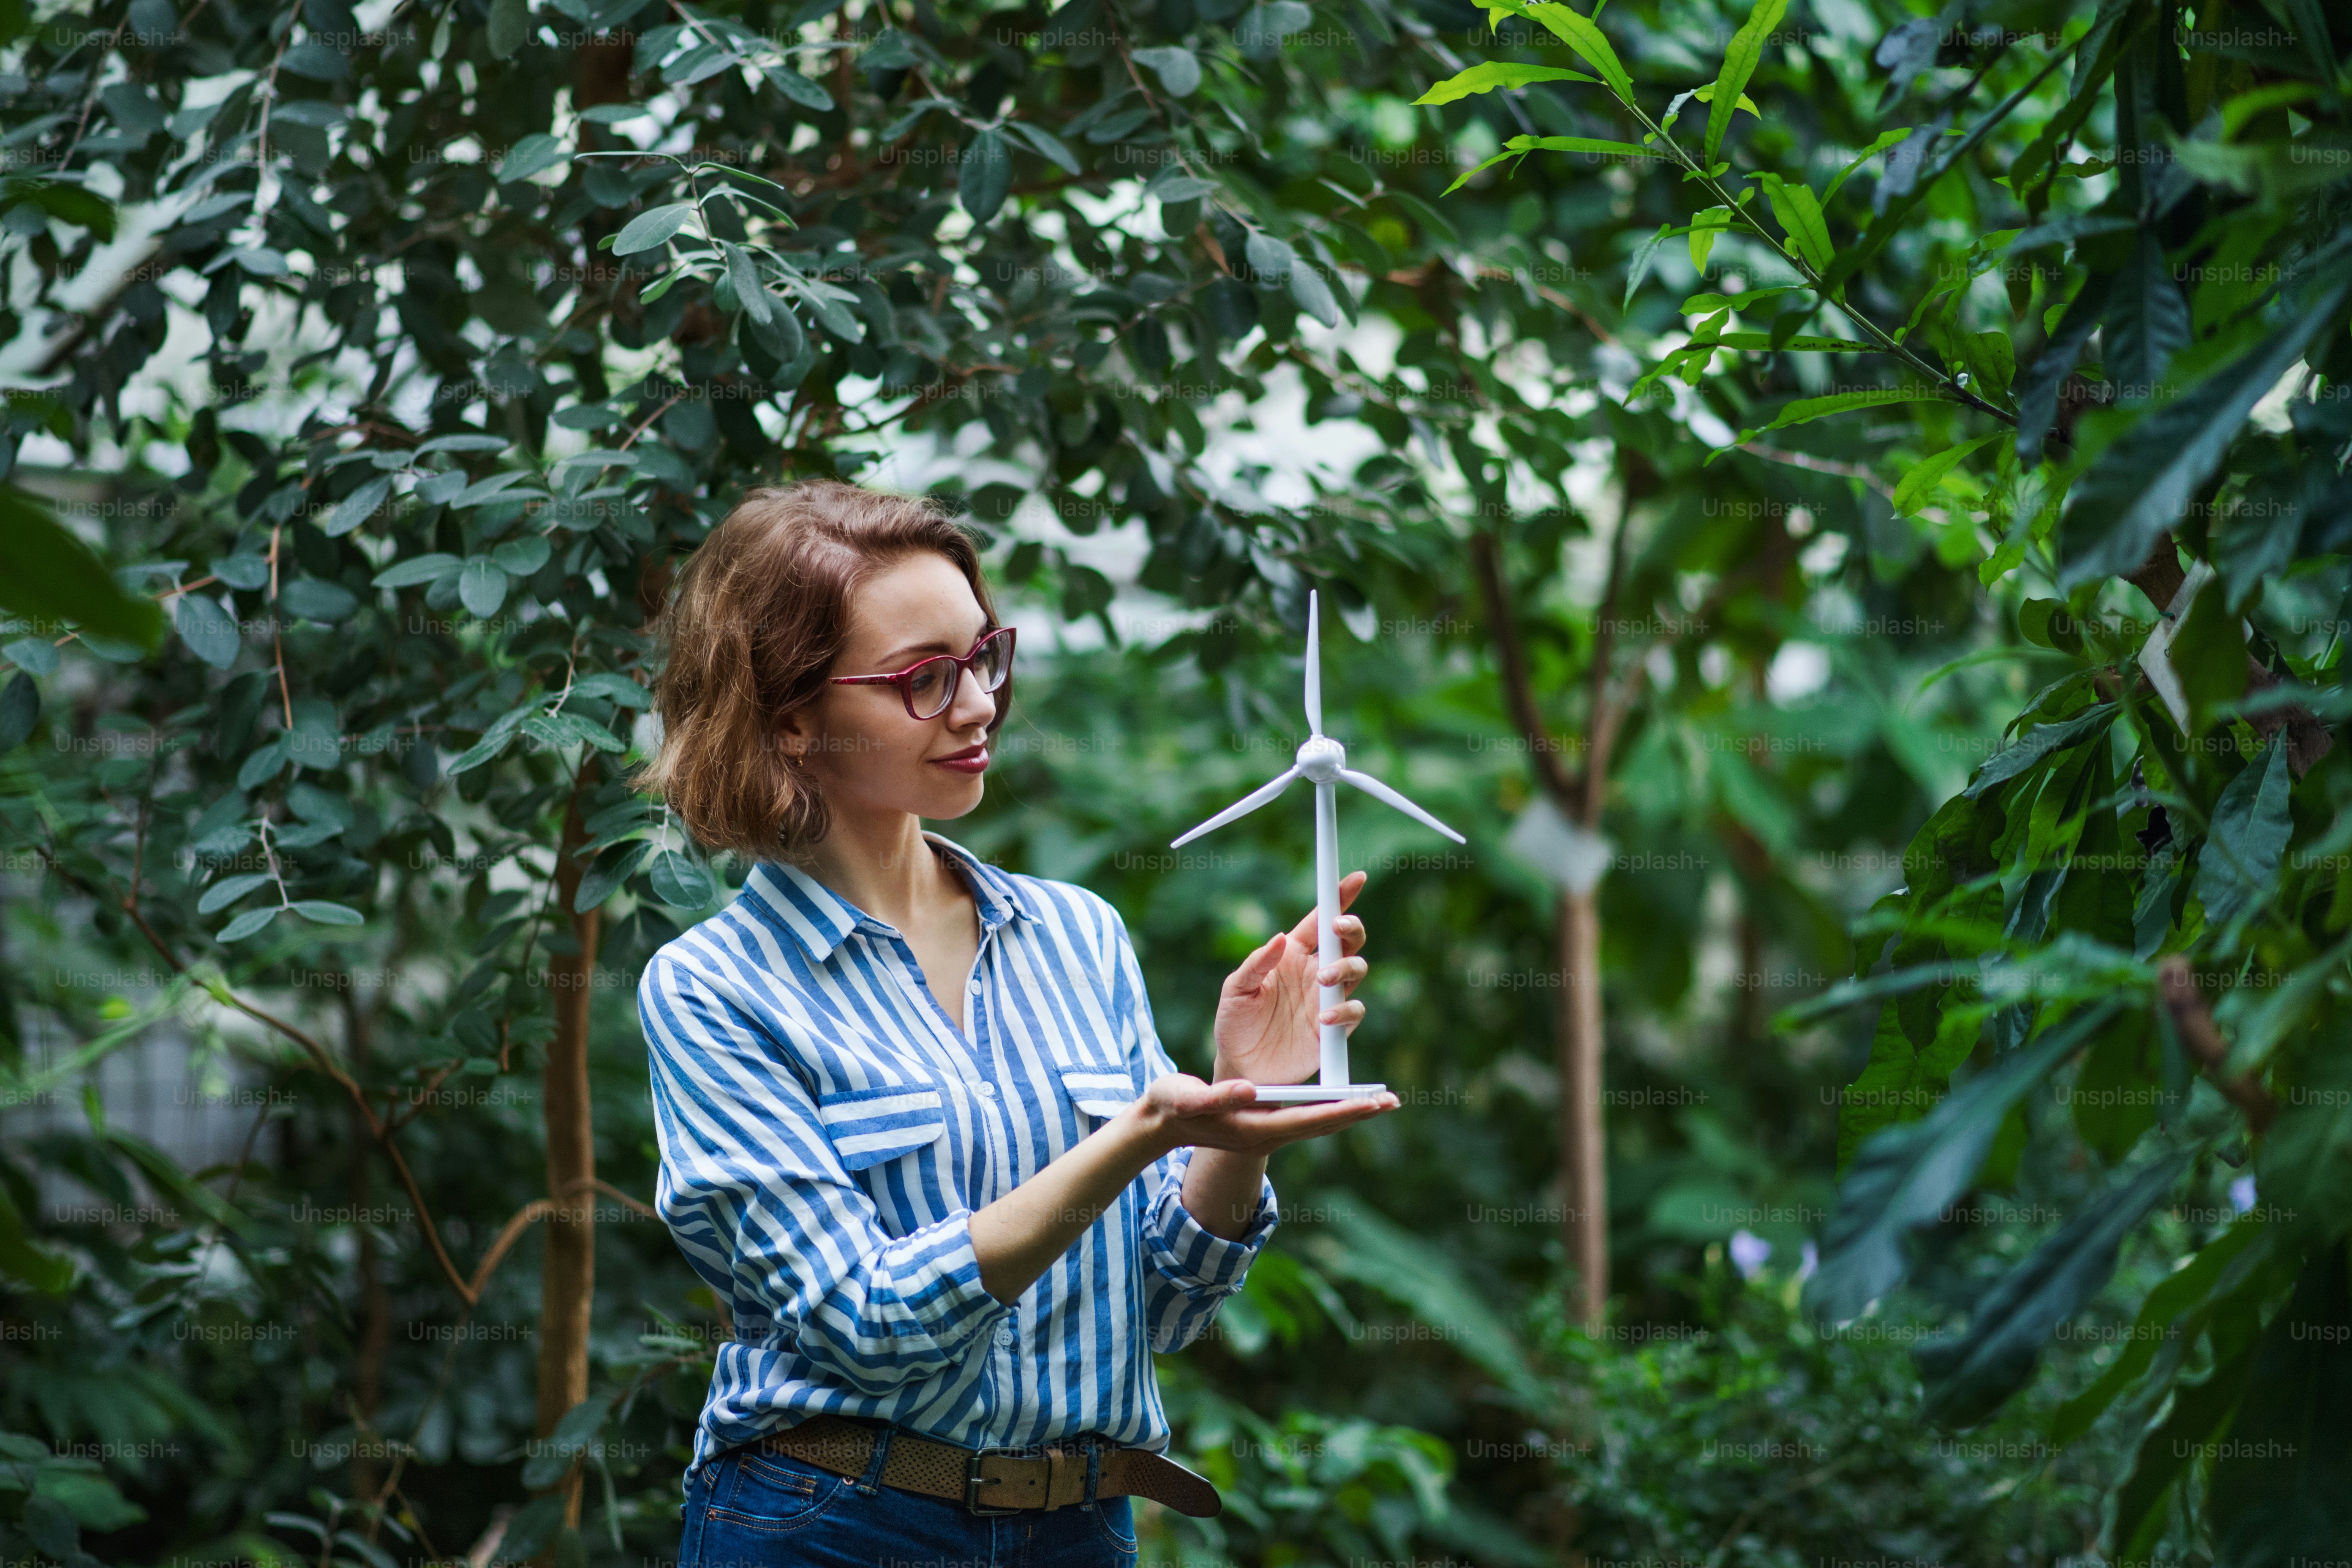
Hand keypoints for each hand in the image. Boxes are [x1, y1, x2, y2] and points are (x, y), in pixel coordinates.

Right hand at [1128, 1072, 1396, 1159]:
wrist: (1160, 1122)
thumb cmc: (1171, 1105)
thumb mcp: (1186, 1098)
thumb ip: (1215, 1097)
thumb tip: (1249, 1091)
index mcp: (1253, 1129)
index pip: (1307, 1120)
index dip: (1342, 1110)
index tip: (1372, 1101)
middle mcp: (1266, 1134)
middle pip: (1322, 1125)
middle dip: (1357, 1112)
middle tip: (1393, 1100)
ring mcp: (1267, 1132)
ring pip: (1318, 1122)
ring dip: (1349, 1111)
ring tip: (1379, 1099)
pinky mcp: (1265, 1124)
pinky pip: (1307, 1117)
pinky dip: (1330, 1108)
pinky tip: (1345, 1097)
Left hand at [1212, 869, 1369, 1084]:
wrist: (1240, 1068)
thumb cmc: (1234, 1023)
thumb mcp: (1235, 990)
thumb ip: (1257, 963)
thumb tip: (1281, 937)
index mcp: (1292, 955)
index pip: (1319, 920)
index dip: (1338, 897)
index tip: (1355, 878)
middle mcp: (1314, 973)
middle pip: (1347, 941)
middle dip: (1350, 928)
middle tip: (1338, 929)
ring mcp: (1327, 999)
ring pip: (1356, 971)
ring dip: (1346, 968)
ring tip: (1323, 979)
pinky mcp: (1334, 1028)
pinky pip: (1353, 1011)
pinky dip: (1345, 1011)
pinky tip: (1324, 1018)